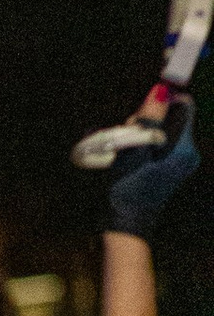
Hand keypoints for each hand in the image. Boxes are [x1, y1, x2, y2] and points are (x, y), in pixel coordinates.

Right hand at [106, 96, 201, 242]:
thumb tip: (161, 90)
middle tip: (129, 133)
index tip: (142, 109)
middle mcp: (188, 152)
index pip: (184, 107)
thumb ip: (149, 120)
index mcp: (185, 148)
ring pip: (163, 128)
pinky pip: (159, 141)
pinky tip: (130, 153)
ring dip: (142, 130)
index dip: (164, 101)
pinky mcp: (171, 165)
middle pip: (172, 117)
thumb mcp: (134, 152)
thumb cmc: (128, 191)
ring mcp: (181, 160)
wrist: (126, 225)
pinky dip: (144, 141)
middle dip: (149, 118)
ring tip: (126, 145)